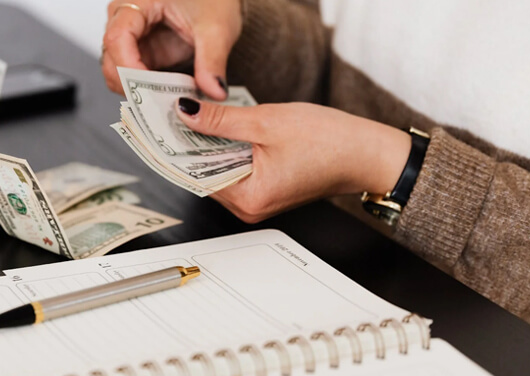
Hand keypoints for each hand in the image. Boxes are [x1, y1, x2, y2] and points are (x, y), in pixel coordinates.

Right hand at [101, 0, 242, 99]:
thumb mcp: (216, 27)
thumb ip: (213, 60)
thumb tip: (214, 91)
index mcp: (137, 3)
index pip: (117, 38)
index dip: (129, 68)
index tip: (150, 90)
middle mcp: (126, 19)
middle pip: (111, 60)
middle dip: (133, 86)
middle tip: (161, 104)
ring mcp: (132, 39)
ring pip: (119, 74)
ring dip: (140, 92)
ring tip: (168, 102)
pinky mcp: (142, 54)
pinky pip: (134, 79)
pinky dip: (148, 92)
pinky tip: (167, 97)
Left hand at [175, 98, 411, 222]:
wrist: (367, 152)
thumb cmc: (330, 142)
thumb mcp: (266, 122)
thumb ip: (221, 120)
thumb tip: (186, 113)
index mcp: (248, 198)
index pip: (195, 174)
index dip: (176, 147)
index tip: (161, 126)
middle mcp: (250, 208)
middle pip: (205, 174)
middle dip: (192, 144)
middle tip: (176, 113)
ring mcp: (259, 201)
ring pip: (219, 170)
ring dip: (210, 145)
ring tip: (200, 116)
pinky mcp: (267, 190)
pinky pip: (236, 170)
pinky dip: (228, 150)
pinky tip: (225, 128)